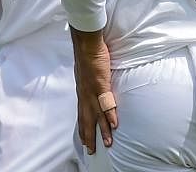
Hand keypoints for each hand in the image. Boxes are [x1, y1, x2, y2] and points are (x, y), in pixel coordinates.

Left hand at [70, 28, 116, 155]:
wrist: (86, 43)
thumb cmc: (87, 57)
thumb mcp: (86, 75)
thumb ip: (89, 85)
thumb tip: (93, 90)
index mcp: (82, 92)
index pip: (81, 114)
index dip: (82, 128)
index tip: (83, 141)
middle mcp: (85, 94)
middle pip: (86, 119)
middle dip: (88, 136)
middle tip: (91, 151)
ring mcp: (92, 90)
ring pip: (97, 115)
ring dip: (102, 130)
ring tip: (108, 144)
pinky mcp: (100, 84)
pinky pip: (106, 103)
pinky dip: (110, 115)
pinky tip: (114, 125)